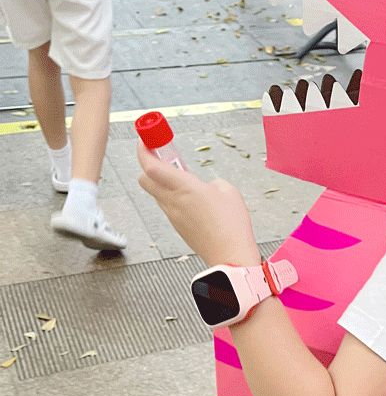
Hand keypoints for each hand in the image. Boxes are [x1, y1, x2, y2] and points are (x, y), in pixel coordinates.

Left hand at [137, 143, 258, 265]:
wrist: (230, 255)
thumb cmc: (231, 225)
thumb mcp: (228, 190)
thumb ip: (212, 183)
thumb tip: (206, 186)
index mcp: (184, 188)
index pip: (151, 166)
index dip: (144, 150)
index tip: (145, 140)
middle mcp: (173, 201)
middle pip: (144, 179)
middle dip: (148, 164)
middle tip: (161, 156)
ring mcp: (173, 215)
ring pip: (156, 193)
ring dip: (161, 181)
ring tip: (180, 176)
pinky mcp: (178, 226)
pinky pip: (168, 205)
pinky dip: (172, 196)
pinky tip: (188, 196)